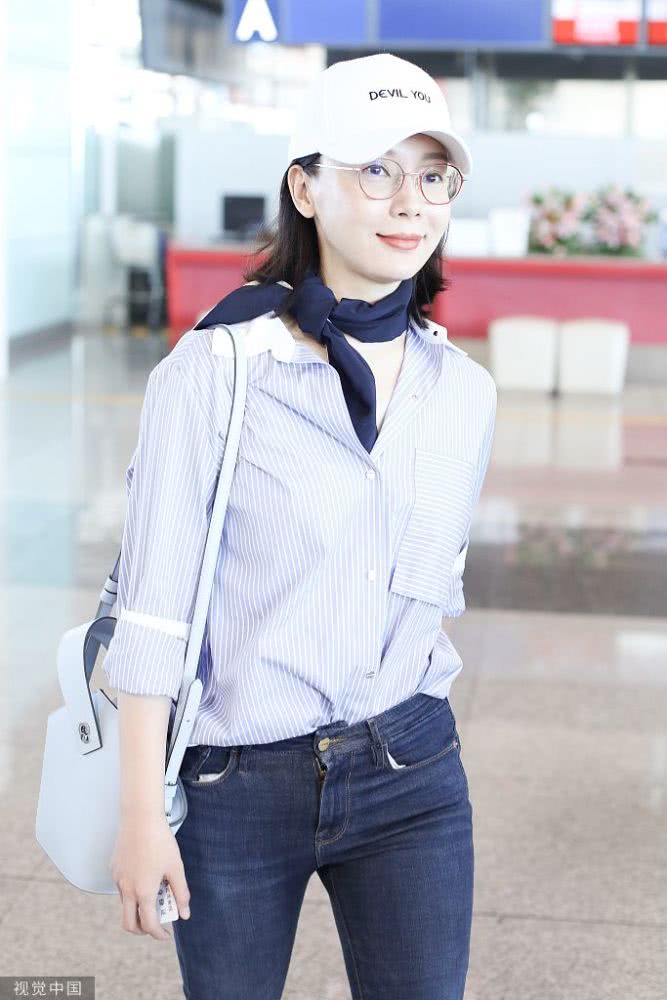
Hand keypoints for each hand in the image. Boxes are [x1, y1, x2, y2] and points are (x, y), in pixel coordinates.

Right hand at [111, 814, 190, 940]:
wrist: (140, 817)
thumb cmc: (160, 840)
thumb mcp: (175, 867)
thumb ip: (180, 893)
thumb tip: (184, 914)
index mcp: (143, 891)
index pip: (149, 924)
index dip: (159, 934)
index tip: (167, 935)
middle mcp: (127, 889)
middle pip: (129, 924)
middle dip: (142, 930)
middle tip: (156, 924)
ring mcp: (118, 879)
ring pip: (125, 906)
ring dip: (138, 909)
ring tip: (156, 894)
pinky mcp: (114, 869)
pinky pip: (122, 889)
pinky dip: (133, 893)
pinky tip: (146, 877)